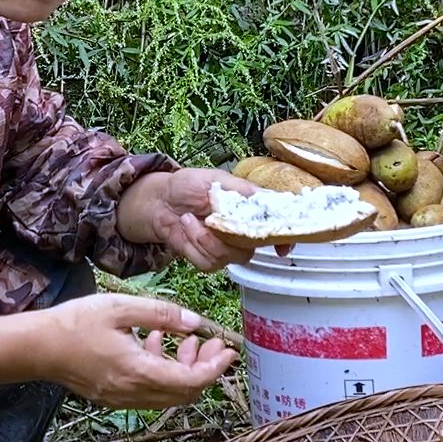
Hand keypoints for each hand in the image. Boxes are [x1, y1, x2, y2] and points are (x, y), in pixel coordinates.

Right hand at [38, 293, 236, 407]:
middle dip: (205, 368)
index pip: (192, 382)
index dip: (216, 368)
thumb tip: (196, 323)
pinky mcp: (112, 396)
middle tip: (216, 343)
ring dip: (184, 368)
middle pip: (184, 393)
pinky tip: (156, 342)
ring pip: (168, 393)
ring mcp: (122, 398)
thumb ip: (162, 314)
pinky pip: (149, 390)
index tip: (230, 351)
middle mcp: (133, 393)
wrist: (36, 347)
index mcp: (139, 373)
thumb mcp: (121, 308)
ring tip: (188, 338)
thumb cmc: (74, 324)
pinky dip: (163, 370)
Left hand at [119, 168, 282, 270]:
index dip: (283, 238)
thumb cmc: (187, 186)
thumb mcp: (216, 179)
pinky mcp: (208, 259)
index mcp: (250, 209)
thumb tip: (267, 200)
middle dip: (230, 235)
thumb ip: (243, 191)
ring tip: (189, 219)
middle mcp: (242, 231)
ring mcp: (226, 247)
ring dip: (204, 238)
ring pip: (229, 257)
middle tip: (211, 218)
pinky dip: (194, 245)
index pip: (275, 225)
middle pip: (253, 247)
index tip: (282, 248)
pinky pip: (209, 262)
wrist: (159, 201)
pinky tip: (186, 228)